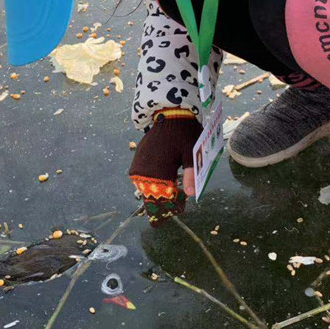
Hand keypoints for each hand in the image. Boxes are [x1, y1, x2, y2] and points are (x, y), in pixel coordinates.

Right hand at [129, 108, 201, 226]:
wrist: (170, 114)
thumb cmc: (184, 133)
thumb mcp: (192, 153)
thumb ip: (190, 174)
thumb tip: (190, 195)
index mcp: (160, 169)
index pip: (163, 197)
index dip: (171, 207)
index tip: (178, 211)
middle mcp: (146, 168)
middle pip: (151, 195)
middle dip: (160, 205)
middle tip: (166, 214)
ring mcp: (139, 163)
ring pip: (143, 187)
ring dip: (153, 194)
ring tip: (164, 200)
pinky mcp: (137, 157)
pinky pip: (139, 177)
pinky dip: (147, 184)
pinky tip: (156, 185)